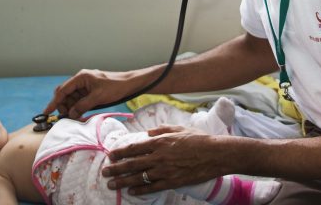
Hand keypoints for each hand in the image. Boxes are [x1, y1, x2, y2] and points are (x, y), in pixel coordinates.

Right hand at [43, 69, 132, 118]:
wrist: (129, 84)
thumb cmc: (115, 87)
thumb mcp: (98, 97)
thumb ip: (82, 105)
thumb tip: (70, 114)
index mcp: (81, 77)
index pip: (63, 90)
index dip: (54, 102)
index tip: (47, 112)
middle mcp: (81, 80)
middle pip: (65, 93)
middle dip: (63, 105)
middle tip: (66, 117)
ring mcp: (85, 86)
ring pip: (71, 98)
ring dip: (70, 108)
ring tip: (74, 117)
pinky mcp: (90, 91)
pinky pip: (79, 100)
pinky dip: (77, 107)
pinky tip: (79, 114)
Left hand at [103, 126, 222, 194]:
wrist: (215, 154)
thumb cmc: (199, 139)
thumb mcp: (180, 128)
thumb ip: (162, 130)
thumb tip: (149, 132)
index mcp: (160, 142)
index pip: (134, 147)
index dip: (121, 152)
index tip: (110, 155)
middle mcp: (159, 156)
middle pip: (132, 164)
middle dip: (116, 169)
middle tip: (104, 172)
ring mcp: (164, 170)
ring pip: (139, 177)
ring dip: (123, 181)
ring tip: (112, 184)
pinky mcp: (172, 182)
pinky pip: (152, 188)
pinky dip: (140, 190)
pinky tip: (131, 191)